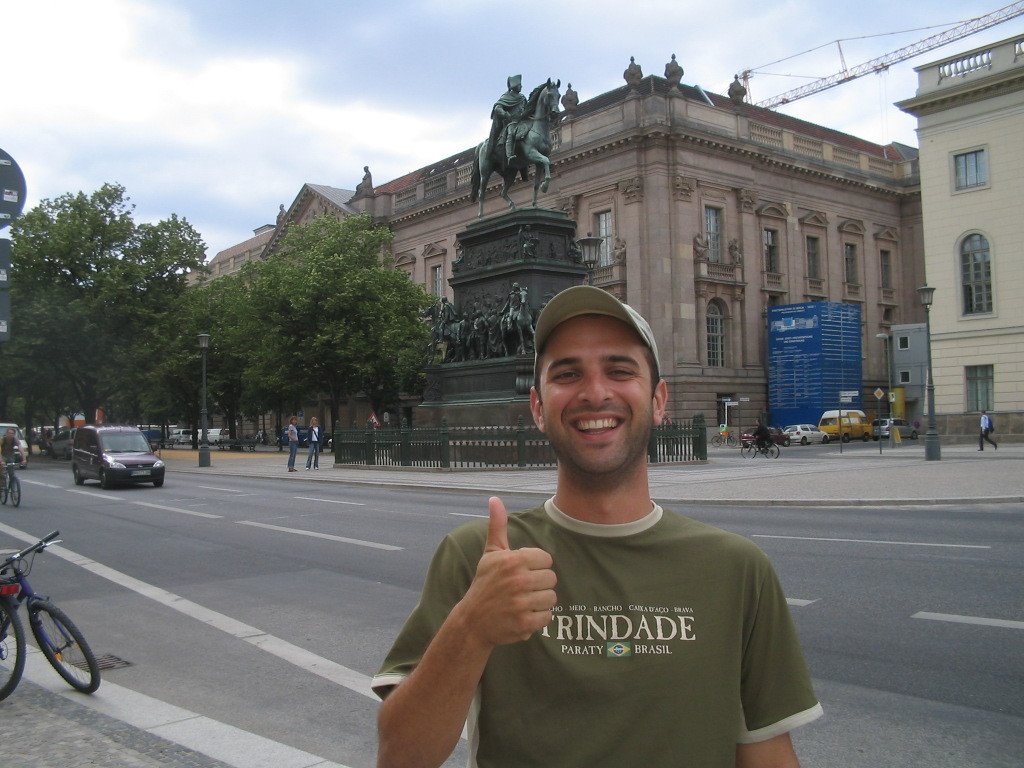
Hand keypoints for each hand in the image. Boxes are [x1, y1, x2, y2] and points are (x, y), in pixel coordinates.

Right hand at [459, 497, 556, 646]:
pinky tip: (522, 615)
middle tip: (521, 589)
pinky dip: (537, 618)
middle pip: (551, 579)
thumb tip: (494, 498)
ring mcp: (522, 603)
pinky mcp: (525, 623)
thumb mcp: (491, 553)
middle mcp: (519, 580)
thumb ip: (498, 526)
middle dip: (539, 584)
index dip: (536, 566)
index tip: (521, 572)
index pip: (546, 559)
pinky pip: (547, 617)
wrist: (472, 621)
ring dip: (539, 602)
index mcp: (514, 560)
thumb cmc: (485, 584)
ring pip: (551, 598)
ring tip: (522, 602)